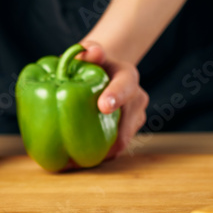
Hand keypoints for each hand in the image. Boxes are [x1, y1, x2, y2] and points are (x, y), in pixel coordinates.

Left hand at [77, 41, 148, 158]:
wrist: (104, 75)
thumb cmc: (92, 64)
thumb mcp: (89, 53)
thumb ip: (89, 50)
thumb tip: (90, 52)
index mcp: (128, 77)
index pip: (125, 86)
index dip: (116, 96)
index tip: (103, 106)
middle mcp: (137, 98)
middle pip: (128, 122)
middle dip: (112, 138)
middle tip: (84, 152)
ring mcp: (135, 118)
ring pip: (123, 140)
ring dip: (103, 152)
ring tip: (76, 161)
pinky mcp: (128, 133)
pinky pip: (116, 147)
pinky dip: (100, 155)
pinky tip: (79, 162)